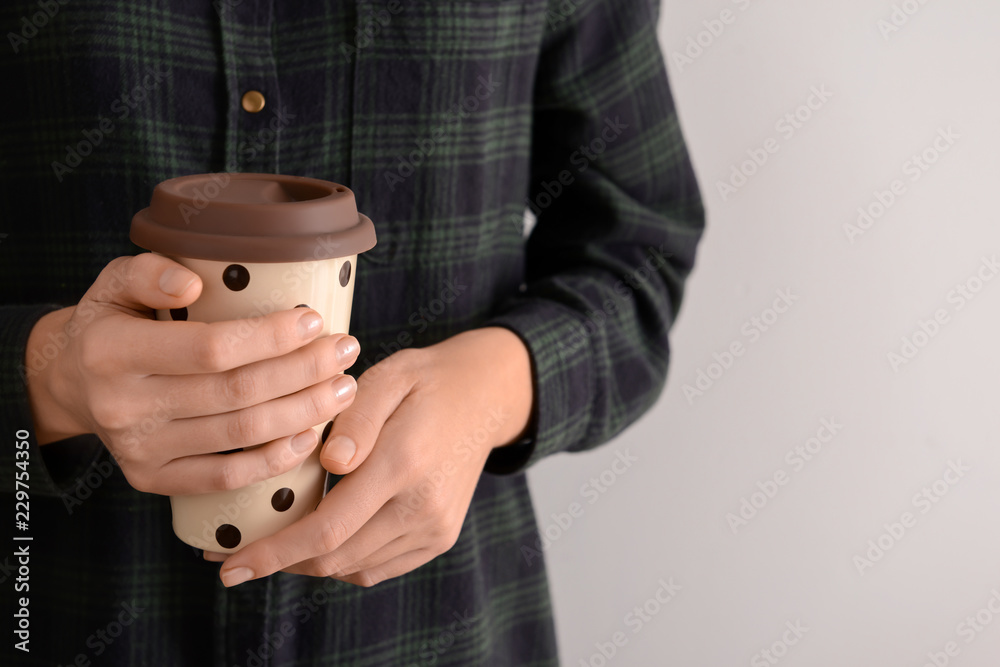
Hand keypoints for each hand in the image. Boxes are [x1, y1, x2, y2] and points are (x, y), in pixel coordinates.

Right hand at [25, 253, 358, 494]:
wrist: (70, 383)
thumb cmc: (113, 321)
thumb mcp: (115, 282)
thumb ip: (149, 271)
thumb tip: (192, 284)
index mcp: (111, 350)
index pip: (209, 348)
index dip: (270, 337)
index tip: (314, 321)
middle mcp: (122, 406)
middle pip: (236, 393)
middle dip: (304, 372)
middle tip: (347, 351)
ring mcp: (138, 449)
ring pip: (240, 436)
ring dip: (303, 413)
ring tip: (343, 388)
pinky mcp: (151, 479)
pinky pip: (226, 477)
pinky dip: (275, 459)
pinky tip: (310, 434)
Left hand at [210, 327, 532, 587]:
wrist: (484, 397)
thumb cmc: (425, 381)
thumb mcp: (388, 377)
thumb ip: (356, 418)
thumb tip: (329, 464)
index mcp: (404, 462)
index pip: (328, 526)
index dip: (274, 552)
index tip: (231, 565)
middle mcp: (424, 505)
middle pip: (335, 557)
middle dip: (279, 563)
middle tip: (235, 557)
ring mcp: (436, 527)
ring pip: (353, 569)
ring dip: (308, 563)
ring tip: (273, 544)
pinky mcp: (439, 537)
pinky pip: (377, 568)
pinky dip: (341, 563)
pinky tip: (319, 539)